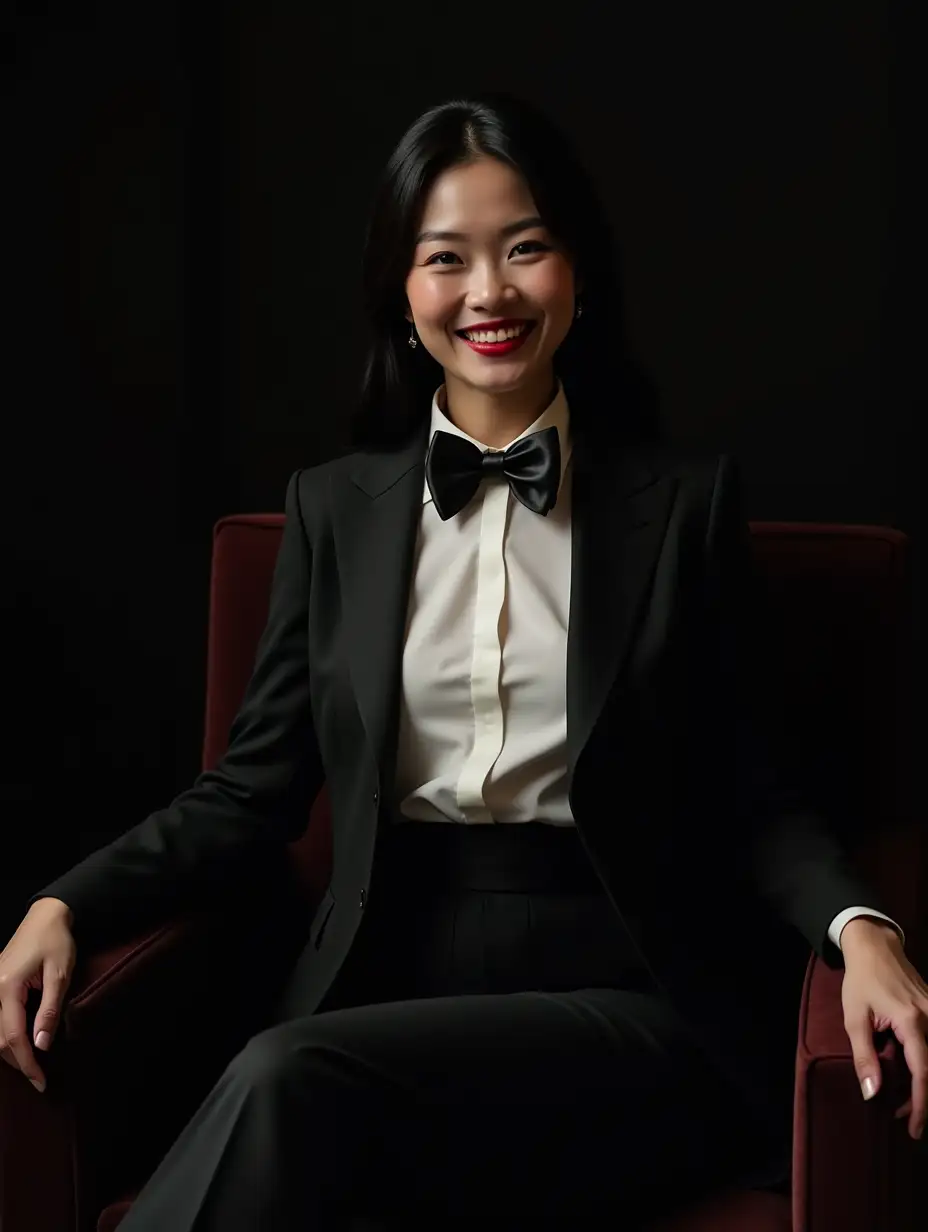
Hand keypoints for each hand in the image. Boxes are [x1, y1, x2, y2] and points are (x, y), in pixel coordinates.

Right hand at [0, 898, 76, 1092]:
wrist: (46, 915)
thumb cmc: (56, 941)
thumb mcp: (60, 975)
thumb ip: (49, 1011)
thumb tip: (42, 1046)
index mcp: (6, 987)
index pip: (13, 1036)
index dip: (26, 1063)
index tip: (40, 1081)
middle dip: (18, 1061)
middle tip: (39, 1078)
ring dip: (10, 1050)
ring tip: (31, 1065)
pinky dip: (6, 1034)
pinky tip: (20, 1042)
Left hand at [841, 919, 927, 1140]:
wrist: (875, 947)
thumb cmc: (861, 981)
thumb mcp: (854, 1018)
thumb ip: (864, 1056)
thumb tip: (872, 1093)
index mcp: (911, 1021)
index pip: (922, 1073)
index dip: (920, 1104)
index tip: (914, 1128)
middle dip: (922, 1098)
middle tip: (904, 1116)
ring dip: (925, 1082)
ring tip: (907, 1101)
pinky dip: (927, 1064)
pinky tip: (914, 1076)